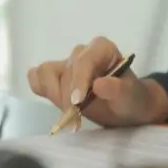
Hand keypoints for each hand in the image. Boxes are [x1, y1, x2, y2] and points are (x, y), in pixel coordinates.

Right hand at [27, 36, 167, 126]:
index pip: (84, 60)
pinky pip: (37, 77)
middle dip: (68, 97)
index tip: (77, 102)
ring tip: (69, 113)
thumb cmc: (130, 100)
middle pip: (66, 71)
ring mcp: (66, 64)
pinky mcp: (54, 76)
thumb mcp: (130, 97)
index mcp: (102, 48)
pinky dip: (40, 89)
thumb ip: (118, 90)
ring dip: (54, 95)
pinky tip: (53, 101)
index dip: (78, 81)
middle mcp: (82, 52)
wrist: (124, 109)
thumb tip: (99, 85)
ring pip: (47, 73)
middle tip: (76, 119)